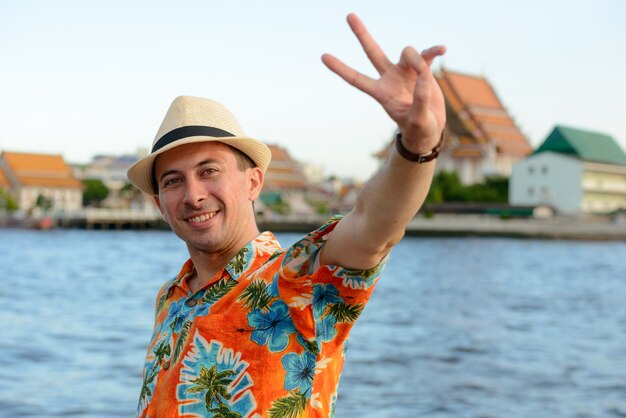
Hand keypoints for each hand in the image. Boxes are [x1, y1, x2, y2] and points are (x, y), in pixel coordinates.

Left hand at [322, 13, 445, 151]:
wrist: (429, 129)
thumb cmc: (419, 128)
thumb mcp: (418, 119)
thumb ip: (420, 100)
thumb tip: (423, 75)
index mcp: (381, 93)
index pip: (357, 79)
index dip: (341, 69)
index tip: (324, 57)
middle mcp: (390, 78)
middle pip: (373, 53)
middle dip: (362, 35)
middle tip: (349, 15)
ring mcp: (405, 72)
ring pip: (406, 53)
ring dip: (417, 60)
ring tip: (426, 76)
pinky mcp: (422, 69)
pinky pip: (426, 54)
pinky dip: (433, 51)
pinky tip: (442, 49)